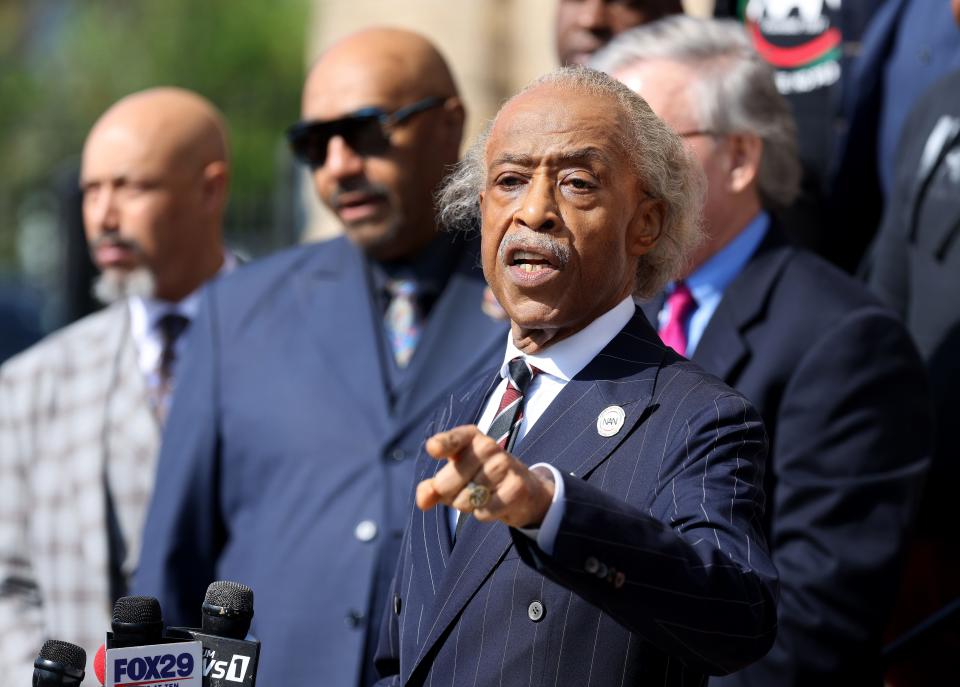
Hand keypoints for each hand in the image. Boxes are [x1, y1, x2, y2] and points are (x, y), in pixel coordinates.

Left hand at [415, 424, 554, 527]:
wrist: (524, 491)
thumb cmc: (480, 480)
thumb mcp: (453, 479)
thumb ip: (432, 487)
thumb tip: (422, 500)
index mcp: (470, 437)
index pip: (455, 439)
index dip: (443, 444)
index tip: (433, 448)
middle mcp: (488, 446)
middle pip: (447, 482)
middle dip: (447, 495)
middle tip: (463, 490)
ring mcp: (505, 465)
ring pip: (465, 499)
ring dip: (466, 505)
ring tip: (481, 495)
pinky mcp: (517, 487)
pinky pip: (484, 510)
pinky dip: (483, 513)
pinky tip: (494, 503)